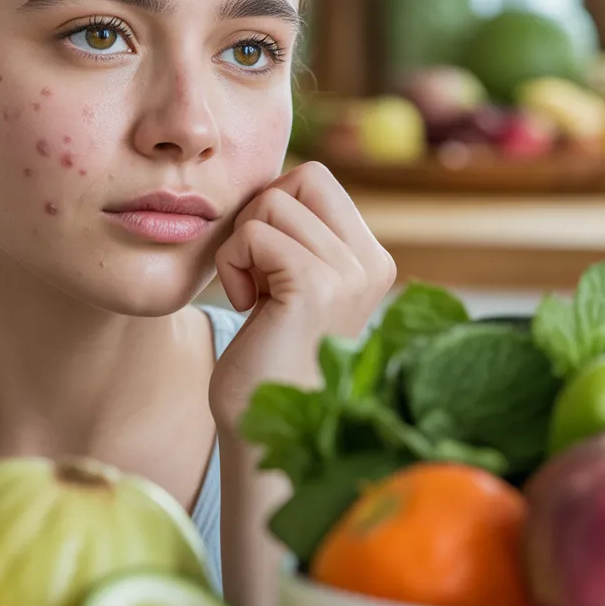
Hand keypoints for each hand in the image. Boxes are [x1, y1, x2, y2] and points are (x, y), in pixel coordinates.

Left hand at [209, 161, 395, 427]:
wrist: (265, 427)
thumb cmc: (266, 357)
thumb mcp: (292, 283)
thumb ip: (297, 235)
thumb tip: (273, 183)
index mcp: (369, 258)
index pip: (315, 178)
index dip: (273, 208)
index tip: (265, 263)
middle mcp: (371, 262)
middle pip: (300, 178)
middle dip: (259, 217)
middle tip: (256, 272)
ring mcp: (349, 274)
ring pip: (271, 203)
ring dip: (240, 245)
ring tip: (253, 296)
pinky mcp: (316, 287)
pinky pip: (255, 234)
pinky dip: (233, 263)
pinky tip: (246, 306)